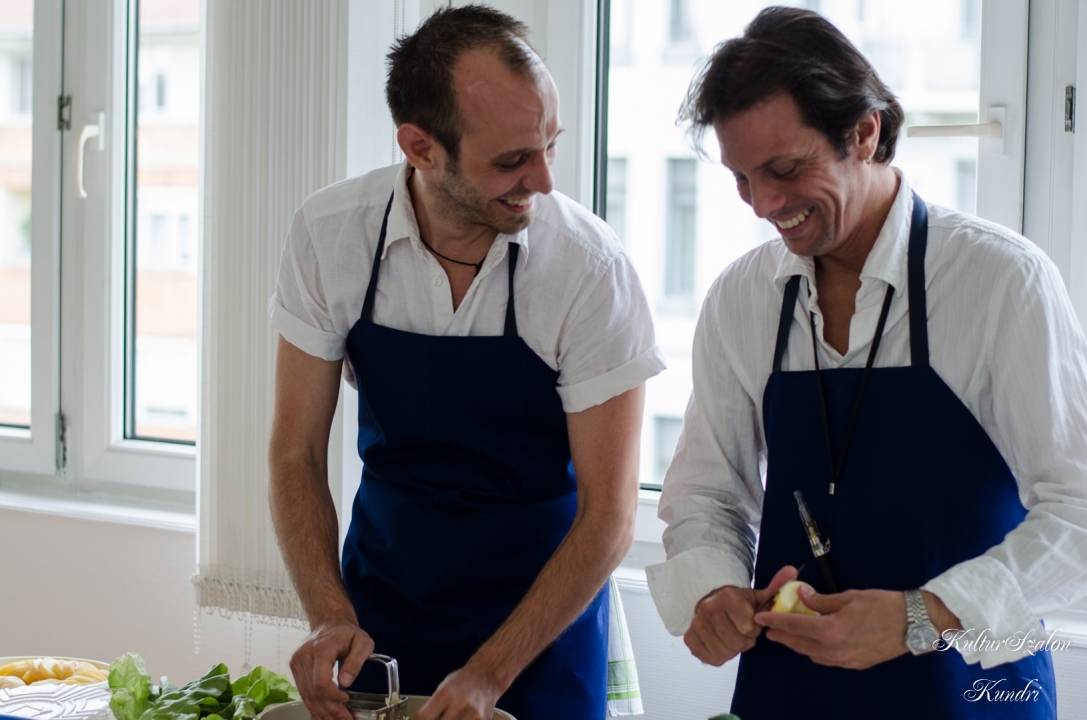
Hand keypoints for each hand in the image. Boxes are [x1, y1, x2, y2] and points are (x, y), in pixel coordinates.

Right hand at [290, 620, 374, 719]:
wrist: (330, 622)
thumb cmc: (347, 632)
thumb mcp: (362, 642)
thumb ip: (356, 661)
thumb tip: (346, 682)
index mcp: (321, 648)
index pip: (321, 681)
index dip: (333, 696)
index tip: (346, 700)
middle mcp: (304, 654)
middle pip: (314, 691)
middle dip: (330, 709)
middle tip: (345, 717)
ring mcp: (297, 661)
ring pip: (306, 694)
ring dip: (321, 710)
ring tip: (336, 719)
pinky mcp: (294, 667)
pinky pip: (303, 691)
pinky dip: (313, 704)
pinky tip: (323, 713)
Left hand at [413, 665, 502, 719]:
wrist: (487, 676)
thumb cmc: (463, 681)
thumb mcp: (443, 688)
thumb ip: (432, 707)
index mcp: (446, 694)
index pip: (424, 717)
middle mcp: (460, 705)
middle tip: (436, 718)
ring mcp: (473, 716)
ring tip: (450, 716)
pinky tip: (460, 717)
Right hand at [683, 565, 797, 665]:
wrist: (708, 600)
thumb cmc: (736, 602)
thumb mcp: (756, 595)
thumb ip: (776, 587)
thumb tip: (792, 570)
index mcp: (727, 598)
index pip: (749, 629)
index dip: (754, 629)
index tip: (750, 621)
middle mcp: (708, 610)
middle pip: (737, 644)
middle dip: (744, 640)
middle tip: (741, 631)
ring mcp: (697, 624)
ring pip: (725, 653)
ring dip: (732, 649)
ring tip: (730, 635)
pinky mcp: (689, 639)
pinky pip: (711, 659)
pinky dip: (718, 655)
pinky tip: (719, 642)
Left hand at [754, 586, 907, 668]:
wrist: (914, 624)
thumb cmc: (883, 605)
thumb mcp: (849, 597)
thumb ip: (821, 600)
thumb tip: (802, 595)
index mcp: (832, 630)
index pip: (795, 625)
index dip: (775, 621)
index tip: (761, 617)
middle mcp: (836, 649)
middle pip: (799, 644)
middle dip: (782, 636)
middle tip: (770, 628)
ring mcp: (846, 660)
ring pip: (812, 654)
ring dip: (798, 644)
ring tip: (789, 634)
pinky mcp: (855, 664)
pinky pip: (827, 659)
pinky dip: (815, 651)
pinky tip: (813, 642)